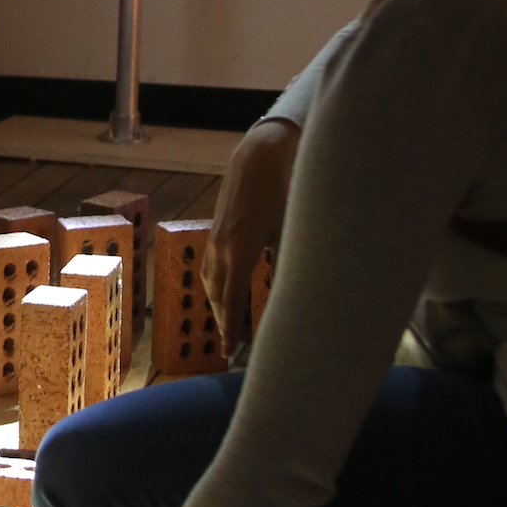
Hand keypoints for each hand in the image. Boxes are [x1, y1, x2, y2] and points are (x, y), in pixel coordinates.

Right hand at [205, 118, 299, 353]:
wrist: (260, 155)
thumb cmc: (283, 190)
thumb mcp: (291, 228)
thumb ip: (288, 261)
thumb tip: (296, 291)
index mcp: (241, 249)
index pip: (231, 298)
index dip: (230, 326)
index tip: (229, 350)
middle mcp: (223, 245)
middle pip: (217, 293)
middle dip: (223, 320)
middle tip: (231, 345)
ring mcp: (217, 236)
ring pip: (210, 278)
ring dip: (217, 302)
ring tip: (227, 322)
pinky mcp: (218, 227)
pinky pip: (211, 263)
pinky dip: (216, 282)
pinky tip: (224, 287)